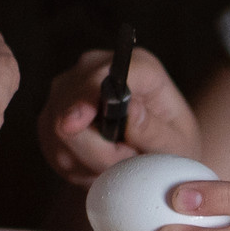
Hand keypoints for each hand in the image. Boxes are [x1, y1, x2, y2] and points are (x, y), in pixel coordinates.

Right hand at [37, 45, 203, 186]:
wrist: (155, 157)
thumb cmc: (171, 147)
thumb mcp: (177, 145)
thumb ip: (155, 131)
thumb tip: (131, 111)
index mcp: (140, 66)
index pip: (104, 75)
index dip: (87, 98)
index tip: (76, 124)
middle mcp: (98, 67)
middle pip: (73, 104)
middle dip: (95, 148)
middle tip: (125, 163)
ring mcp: (70, 87)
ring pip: (59, 128)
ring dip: (86, 159)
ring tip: (116, 164)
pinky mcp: (52, 112)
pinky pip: (52, 144)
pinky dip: (74, 163)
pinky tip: (97, 164)